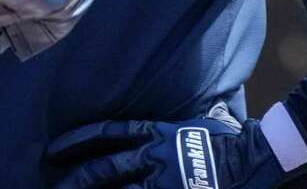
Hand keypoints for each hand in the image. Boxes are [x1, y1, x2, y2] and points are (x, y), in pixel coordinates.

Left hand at [47, 103, 306, 188]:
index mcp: (158, 133)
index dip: (80, 139)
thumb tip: (171, 127)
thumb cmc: (234, 140)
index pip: (109, 133)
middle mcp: (153, 156)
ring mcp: (161, 181)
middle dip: (76, 177)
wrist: (255, 160)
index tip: (56, 147)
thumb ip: (177, 128)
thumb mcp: (200, 123)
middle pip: (105, 168)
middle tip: (52, 183)